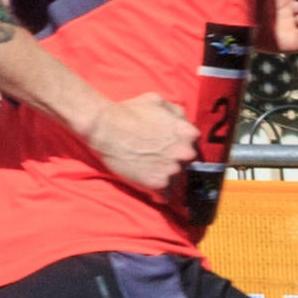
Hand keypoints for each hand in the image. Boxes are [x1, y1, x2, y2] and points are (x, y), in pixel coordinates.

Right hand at [80, 91, 199, 194]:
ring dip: (168, 179)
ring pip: (178, 182)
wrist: (104, 127)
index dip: (180, 147)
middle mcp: (185, 153)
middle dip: (175, 163)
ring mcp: (172, 169)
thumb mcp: (157, 101)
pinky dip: (160, 194)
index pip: (193, 146)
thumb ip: (176, 112)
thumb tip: (184, 123)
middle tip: (158, 161)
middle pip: (188, 165)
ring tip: (151, 174)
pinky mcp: (158, 184)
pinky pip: (166, 196)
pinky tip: (151, 187)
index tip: (170, 149)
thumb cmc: (128, 112)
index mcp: (188, 133)